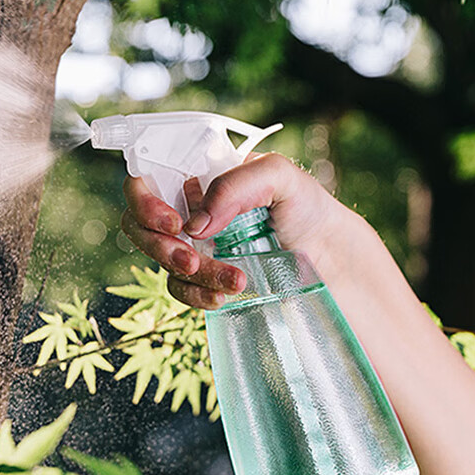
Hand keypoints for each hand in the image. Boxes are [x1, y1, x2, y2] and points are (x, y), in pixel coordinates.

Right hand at [121, 153, 354, 308]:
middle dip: (158, 245)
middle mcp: (189, 211)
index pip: (147, 178)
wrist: (334, 262)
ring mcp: (193, 247)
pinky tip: (223, 296)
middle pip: (140, 225)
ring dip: (188, 274)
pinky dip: (196, 295)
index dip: (144, 200)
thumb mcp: (281, 177)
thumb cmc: (309, 210)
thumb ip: (236, 185)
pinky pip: (179, 289)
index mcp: (199, 177)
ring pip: (160, 261)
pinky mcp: (202, 279)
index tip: (174, 222)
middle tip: (190, 257)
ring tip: (234, 280)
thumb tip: (194, 225)